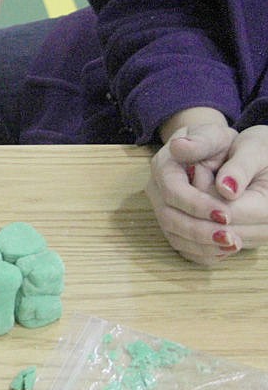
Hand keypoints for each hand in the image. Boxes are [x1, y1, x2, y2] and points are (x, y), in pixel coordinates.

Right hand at [147, 111, 267, 262]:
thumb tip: (181, 149)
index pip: (172, 191)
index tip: (227, 214)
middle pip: (169, 218)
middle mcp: (156, 189)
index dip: (197, 205)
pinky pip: (181, 246)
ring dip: (203, 246)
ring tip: (234, 246)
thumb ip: (201, 142)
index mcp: (163, 166)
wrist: (208, 152)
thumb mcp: (213, 135)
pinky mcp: (172, 223)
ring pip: (173, 235)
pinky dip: (202, 253)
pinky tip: (224, 252)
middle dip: (200, 232)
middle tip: (232, 238)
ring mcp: (162, 208)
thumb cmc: (214, 143)